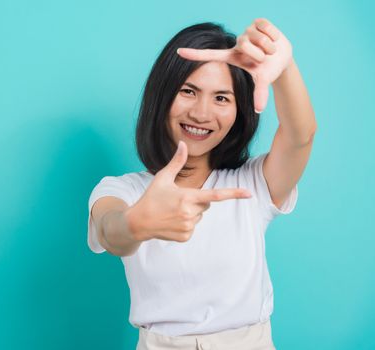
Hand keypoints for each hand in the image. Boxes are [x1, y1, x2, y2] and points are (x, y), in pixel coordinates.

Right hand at [125, 141, 251, 242]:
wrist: (138, 222)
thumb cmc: (151, 197)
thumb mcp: (162, 178)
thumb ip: (176, 162)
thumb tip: (182, 144)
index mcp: (187, 197)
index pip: (215, 195)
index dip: (234, 194)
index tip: (249, 194)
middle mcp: (190, 213)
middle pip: (206, 204)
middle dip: (196, 200)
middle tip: (177, 200)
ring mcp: (188, 226)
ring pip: (199, 216)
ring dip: (191, 213)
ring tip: (172, 212)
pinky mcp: (185, 236)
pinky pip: (193, 227)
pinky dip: (185, 224)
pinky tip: (171, 221)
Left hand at [177, 18, 292, 112]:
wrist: (283, 57)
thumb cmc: (267, 70)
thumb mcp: (262, 80)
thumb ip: (259, 94)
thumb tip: (259, 110)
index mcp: (232, 57)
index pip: (209, 55)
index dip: (194, 54)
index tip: (177, 52)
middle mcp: (237, 43)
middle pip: (247, 46)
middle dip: (260, 54)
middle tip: (263, 59)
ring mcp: (246, 32)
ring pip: (258, 38)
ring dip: (269, 46)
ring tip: (269, 50)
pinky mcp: (258, 22)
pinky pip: (266, 27)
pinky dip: (274, 35)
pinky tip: (273, 38)